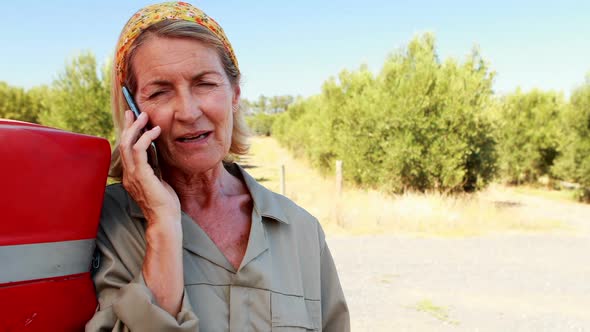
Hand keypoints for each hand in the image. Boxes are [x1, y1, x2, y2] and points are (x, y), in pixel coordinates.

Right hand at [119, 110, 180, 226]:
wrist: (165, 220)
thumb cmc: (165, 203)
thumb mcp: (158, 179)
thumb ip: (153, 166)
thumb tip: (154, 150)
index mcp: (132, 176)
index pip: (126, 150)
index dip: (129, 133)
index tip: (134, 120)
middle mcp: (129, 174)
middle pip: (123, 144)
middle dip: (129, 125)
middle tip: (134, 111)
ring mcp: (133, 175)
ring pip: (127, 144)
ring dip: (136, 128)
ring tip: (144, 116)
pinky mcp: (141, 175)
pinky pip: (139, 151)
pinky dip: (145, 138)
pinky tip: (155, 131)